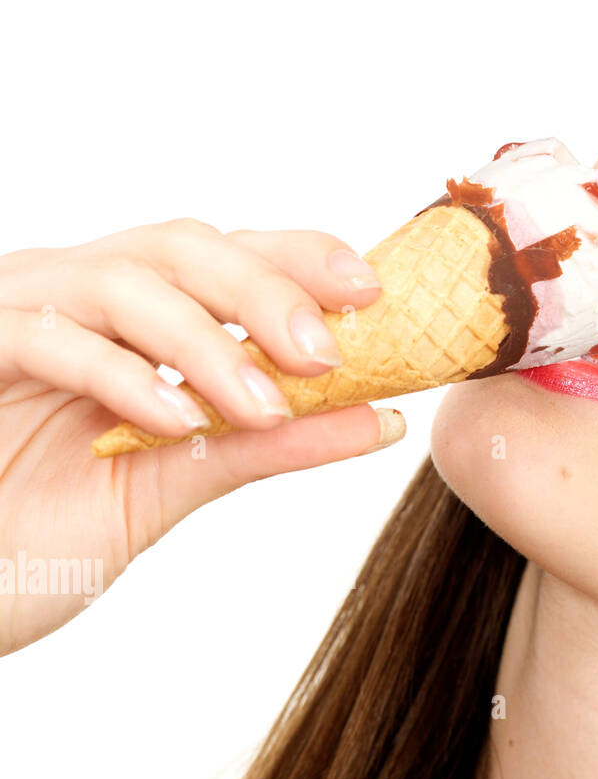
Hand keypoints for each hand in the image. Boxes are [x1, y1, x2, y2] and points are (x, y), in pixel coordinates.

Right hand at [0, 219, 406, 655]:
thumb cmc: (42, 530)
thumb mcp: (176, 479)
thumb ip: (269, 441)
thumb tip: (381, 419)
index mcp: (133, 314)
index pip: (227, 254)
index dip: (300, 258)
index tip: (373, 293)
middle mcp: (77, 295)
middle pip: (183, 248)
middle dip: (267, 292)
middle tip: (327, 353)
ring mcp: (17, 314)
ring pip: (124, 283)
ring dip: (207, 341)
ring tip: (264, 401)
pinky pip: (49, 339)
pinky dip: (124, 376)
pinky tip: (177, 419)